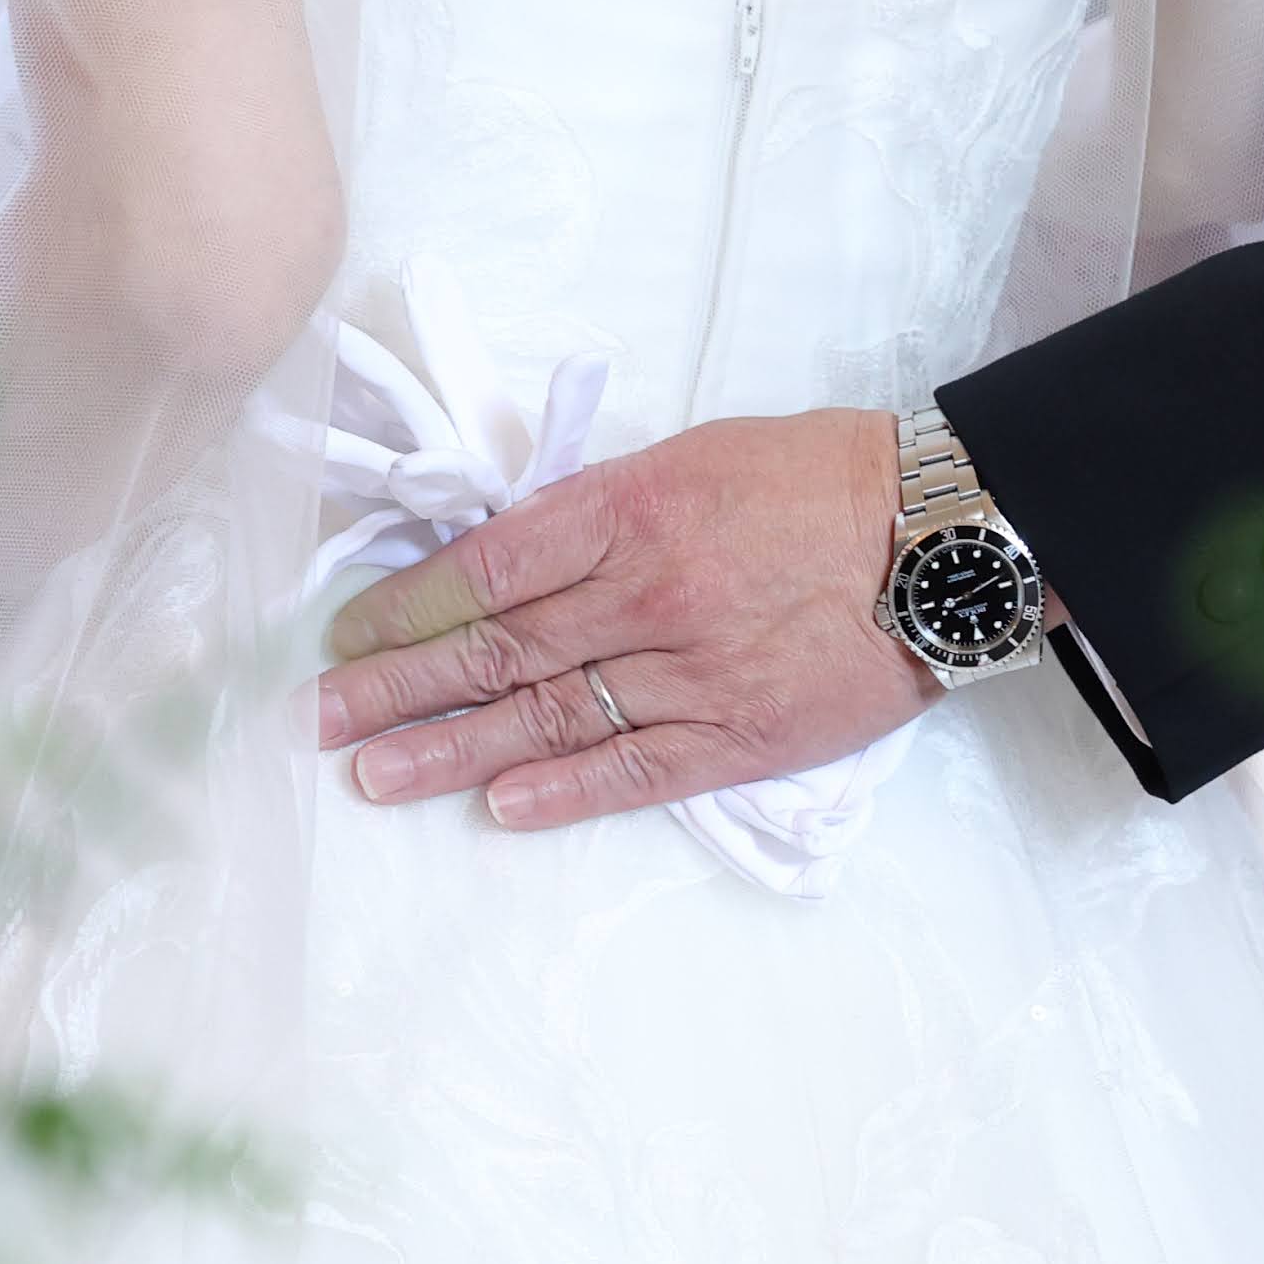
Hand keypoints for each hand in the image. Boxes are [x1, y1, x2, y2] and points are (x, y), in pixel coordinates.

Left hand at [314, 406, 939, 830]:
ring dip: (450, 749)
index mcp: (630, 509)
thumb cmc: (818, 479)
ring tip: (374, 775)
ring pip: (548, 717)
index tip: (349, 635)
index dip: (406, 607)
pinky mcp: (743, 735)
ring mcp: (693, 672)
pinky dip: (564, 791)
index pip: (487, 567)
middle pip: (495, 650)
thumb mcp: (693, 456)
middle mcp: (647, 594)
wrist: (945, 536)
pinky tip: (500, 807)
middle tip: (318, 720)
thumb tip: (510, 557)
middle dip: (395, 687)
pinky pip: (636, 769)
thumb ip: (601, 507)